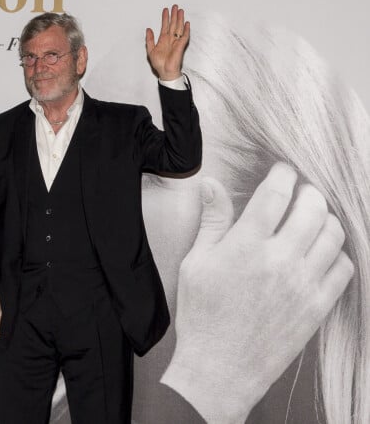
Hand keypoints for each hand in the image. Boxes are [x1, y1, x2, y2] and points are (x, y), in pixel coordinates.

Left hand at [145, 4, 189, 80]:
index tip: (165, 10)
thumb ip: (149, 39)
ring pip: (178, 28)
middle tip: (175, 6)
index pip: (165, 26)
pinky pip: (184, 36)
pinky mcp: (181, 46)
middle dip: (174, 15)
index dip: (165, 18)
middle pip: (173, 24)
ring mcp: (176, 42)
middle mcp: (170, 39)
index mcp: (163, 40)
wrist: (165, 71)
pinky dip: (186, 30)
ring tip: (180, 10)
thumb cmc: (159, 63)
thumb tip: (148, 29)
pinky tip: (186, 23)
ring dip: (180, 19)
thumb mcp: (150, 50)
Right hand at [161, 163, 353, 423]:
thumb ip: (212, 220)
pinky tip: (321, 252)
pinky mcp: (317, 307)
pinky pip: (343, 268)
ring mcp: (303, 284)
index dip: (282, 174)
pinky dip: (337, 252)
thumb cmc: (201, 314)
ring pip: (332, 234)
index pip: (275, 194)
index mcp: (245, 245)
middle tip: (301, 192)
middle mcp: (279, 259)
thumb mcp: (196, 262)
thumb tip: (212, 184)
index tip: (283, 171)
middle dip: (308, 191)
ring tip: (313, 218)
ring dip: (325, 218)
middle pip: (312, 207)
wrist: (219, 368)